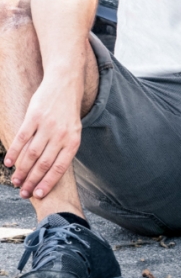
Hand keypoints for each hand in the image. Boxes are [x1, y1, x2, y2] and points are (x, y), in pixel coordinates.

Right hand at [4, 78, 82, 199]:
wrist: (65, 83)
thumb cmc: (68, 111)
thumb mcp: (73, 130)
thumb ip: (63, 148)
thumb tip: (51, 171)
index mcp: (73, 140)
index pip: (60, 167)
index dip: (48, 182)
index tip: (39, 195)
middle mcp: (61, 134)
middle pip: (44, 163)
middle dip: (33, 180)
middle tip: (23, 193)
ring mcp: (47, 125)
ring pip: (31, 154)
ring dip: (22, 170)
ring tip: (16, 181)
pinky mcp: (33, 116)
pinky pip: (21, 138)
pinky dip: (14, 152)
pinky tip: (9, 163)